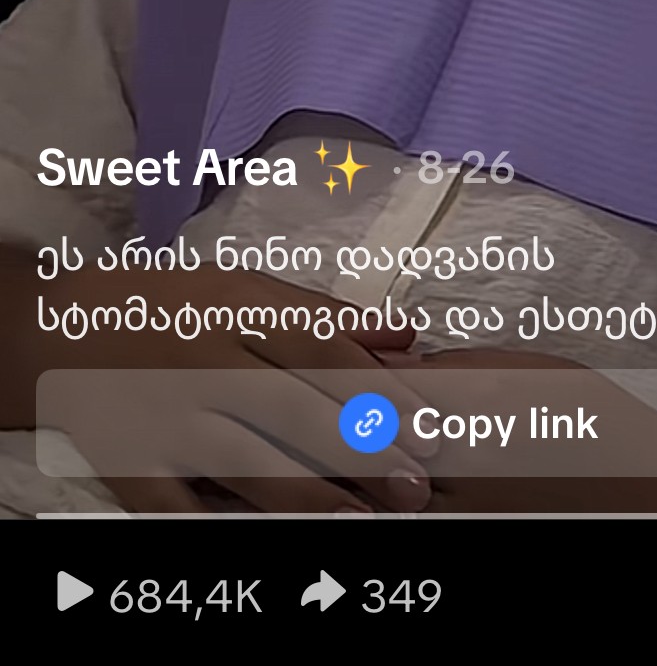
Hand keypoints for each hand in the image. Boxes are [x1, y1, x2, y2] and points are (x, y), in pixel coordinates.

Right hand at [41, 266, 428, 516]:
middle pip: (293, 408)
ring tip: (366, 522)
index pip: (319, 348)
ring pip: (247, 462)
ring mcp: (162, 417)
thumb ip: (320, 313)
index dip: (378, 390)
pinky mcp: (130, 465)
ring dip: (314, 497)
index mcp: (231, 306)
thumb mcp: (237, 289)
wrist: (50, 330)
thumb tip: (405, 332)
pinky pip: (182, 509)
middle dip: (361, 451)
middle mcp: (200, 358)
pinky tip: (270, 543)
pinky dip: (225, 528)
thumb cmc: (160, 308)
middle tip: (415, 484)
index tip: (428, 425)